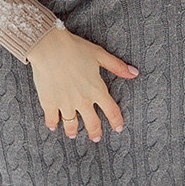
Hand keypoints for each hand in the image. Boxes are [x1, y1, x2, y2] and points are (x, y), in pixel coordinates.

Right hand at [29, 24, 137, 140]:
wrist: (50, 48)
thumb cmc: (75, 49)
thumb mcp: (100, 55)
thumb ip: (117, 66)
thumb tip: (134, 73)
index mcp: (97, 90)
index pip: (112, 111)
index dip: (116, 121)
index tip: (118, 128)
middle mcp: (83, 100)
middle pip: (93, 123)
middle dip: (95, 133)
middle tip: (96, 138)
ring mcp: (66, 104)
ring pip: (72, 125)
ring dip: (73, 132)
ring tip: (73, 135)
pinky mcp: (49, 103)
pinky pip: (52, 119)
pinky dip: (52, 124)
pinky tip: (53, 126)